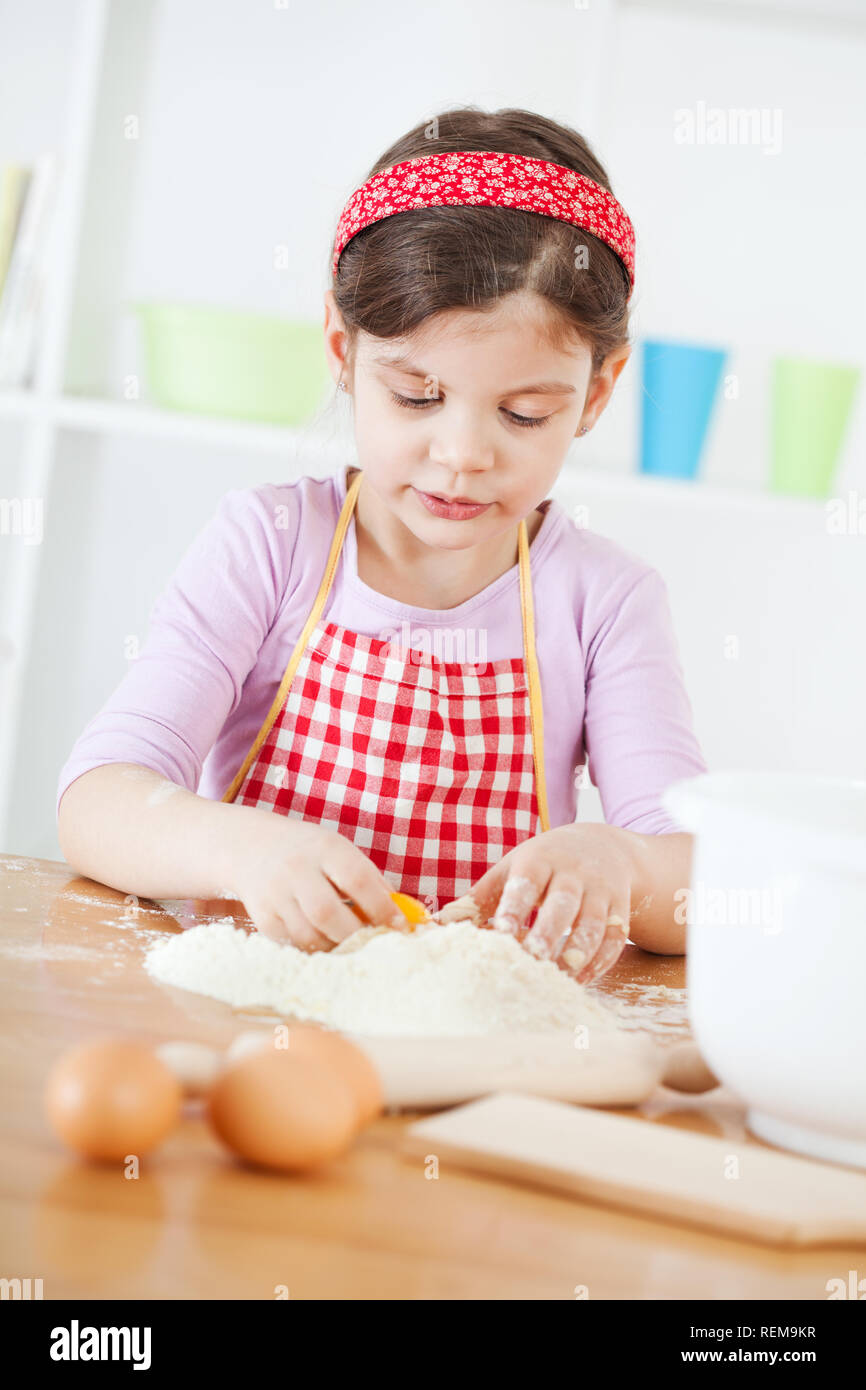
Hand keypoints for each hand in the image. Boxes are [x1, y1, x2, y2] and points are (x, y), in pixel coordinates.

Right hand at [230, 815, 404, 947]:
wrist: (251, 847)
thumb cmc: (307, 851)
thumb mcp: (338, 850)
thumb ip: (368, 878)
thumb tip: (401, 912)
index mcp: (324, 848)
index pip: (357, 879)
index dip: (381, 906)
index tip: (398, 925)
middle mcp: (296, 869)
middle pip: (328, 913)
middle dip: (356, 935)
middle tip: (374, 943)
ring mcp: (275, 895)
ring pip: (308, 935)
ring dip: (335, 947)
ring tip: (350, 945)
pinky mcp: (262, 917)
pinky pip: (292, 944)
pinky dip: (313, 949)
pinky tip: (325, 943)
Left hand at [467, 824, 634, 983]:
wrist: (604, 846)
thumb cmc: (544, 863)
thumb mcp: (511, 869)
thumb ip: (479, 898)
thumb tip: (438, 925)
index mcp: (539, 860)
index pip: (527, 883)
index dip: (515, 908)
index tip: (502, 932)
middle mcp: (573, 872)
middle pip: (564, 902)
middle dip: (549, 931)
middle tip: (534, 958)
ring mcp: (601, 890)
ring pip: (595, 922)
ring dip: (579, 950)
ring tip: (561, 975)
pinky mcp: (622, 907)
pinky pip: (616, 936)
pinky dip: (601, 960)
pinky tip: (582, 978)